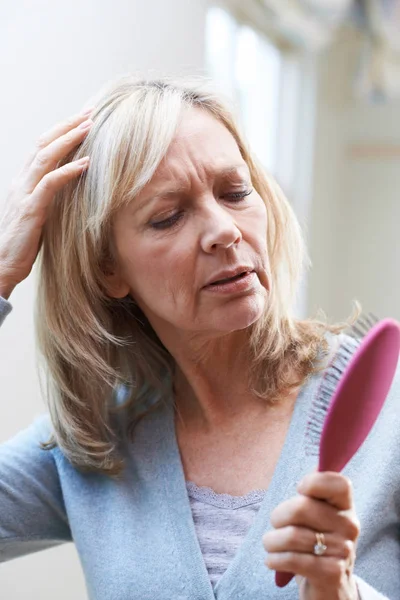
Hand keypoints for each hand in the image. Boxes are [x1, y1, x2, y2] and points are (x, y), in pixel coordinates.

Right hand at [0, 108, 93, 298]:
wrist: (0, 265)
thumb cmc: (22, 244)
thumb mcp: (39, 214)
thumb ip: (50, 199)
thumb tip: (72, 190)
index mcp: (23, 182)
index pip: (41, 147)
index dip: (61, 131)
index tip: (82, 120)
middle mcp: (21, 182)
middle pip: (43, 144)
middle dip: (67, 126)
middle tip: (89, 112)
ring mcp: (24, 194)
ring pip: (45, 157)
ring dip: (68, 140)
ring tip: (89, 127)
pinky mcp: (30, 211)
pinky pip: (49, 184)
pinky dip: (68, 171)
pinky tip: (86, 163)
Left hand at [262, 471, 359, 598]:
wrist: (331, 590)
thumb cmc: (317, 544)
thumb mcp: (320, 518)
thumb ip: (316, 494)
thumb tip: (316, 464)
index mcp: (345, 507)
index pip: (339, 483)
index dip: (314, 481)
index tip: (300, 489)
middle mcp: (349, 527)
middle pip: (302, 507)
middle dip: (278, 516)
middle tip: (276, 524)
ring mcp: (342, 550)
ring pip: (292, 536)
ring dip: (271, 541)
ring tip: (270, 544)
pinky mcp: (331, 573)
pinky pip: (292, 559)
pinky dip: (275, 559)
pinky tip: (272, 561)